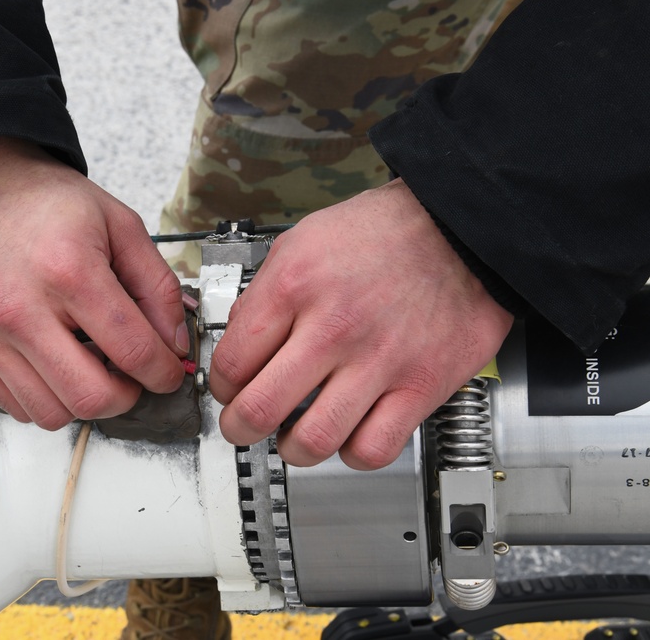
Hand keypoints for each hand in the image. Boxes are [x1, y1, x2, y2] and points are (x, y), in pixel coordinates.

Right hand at [0, 136, 186, 428]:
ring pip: (52, 413)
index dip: (163, 373)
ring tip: (92, 367)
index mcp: (68, 271)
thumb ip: (157, 285)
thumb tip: (175, 342)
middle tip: (132, 376)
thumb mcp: (118, 223)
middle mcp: (21, 309)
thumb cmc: (41, 202)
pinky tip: (57, 365)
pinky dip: (47, 399)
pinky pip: (16, 407)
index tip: (168, 372)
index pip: (132, 351)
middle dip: (127, 396)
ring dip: (84, 401)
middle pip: (91, 397)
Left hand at [209, 179, 513, 468]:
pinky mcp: (421, 386)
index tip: (229, 391)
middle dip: (238, 428)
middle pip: (260, 409)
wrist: (459, 228)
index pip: (232, 364)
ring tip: (293, 438)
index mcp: (295, 286)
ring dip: (291, 449)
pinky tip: (348, 433)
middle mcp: (333, 327)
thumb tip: (241, 340)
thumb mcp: (303, 241)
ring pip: (313, 441)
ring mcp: (379, 360)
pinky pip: (373, 449)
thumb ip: (266, 294)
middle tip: (242, 427)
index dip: (221, 388)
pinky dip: (352, 453)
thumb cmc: (384, 232)